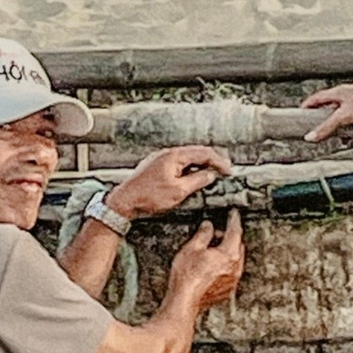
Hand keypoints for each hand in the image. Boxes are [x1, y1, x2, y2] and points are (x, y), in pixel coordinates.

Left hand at [114, 144, 232, 216]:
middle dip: (212, 160)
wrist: (124, 201)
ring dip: (200, 163)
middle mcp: (167, 153)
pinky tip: (192, 175)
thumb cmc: (149, 197)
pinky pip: (177, 162)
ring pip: (186, 157)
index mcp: (174, 156)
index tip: (228, 170)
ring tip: (211, 172)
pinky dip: (189, 167)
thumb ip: (197, 181)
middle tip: (224, 169)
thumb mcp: (178, 191)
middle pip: (195, 152)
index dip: (219, 161)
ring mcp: (160, 158)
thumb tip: (210, 175)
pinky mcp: (155, 166)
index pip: (203, 153)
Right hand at [167, 207, 245, 310]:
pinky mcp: (226, 290)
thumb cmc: (187, 277)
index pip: (235, 232)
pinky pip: (230, 273)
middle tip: (218, 233)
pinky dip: (225, 266)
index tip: (234, 215)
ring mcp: (232, 281)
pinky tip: (212, 266)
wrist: (184, 301)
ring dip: (228, 253)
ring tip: (212, 250)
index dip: (234, 220)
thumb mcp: (191, 248)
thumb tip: (208, 227)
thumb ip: (203, 234)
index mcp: (229, 255)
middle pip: (238, 246)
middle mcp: (234, 268)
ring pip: (235, 260)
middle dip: (230, 237)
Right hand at [302, 83, 352, 146]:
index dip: (307, 106)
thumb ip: (326, 127)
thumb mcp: (343, 117)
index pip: (316, 98)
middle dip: (325, 123)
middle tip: (319, 132)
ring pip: (343, 119)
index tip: (300, 114)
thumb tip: (311, 136)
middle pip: (329, 110)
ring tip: (340, 140)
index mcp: (337, 93)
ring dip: (341, 130)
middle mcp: (346, 97)